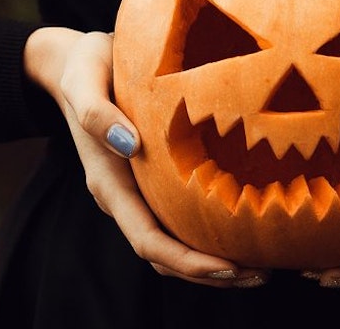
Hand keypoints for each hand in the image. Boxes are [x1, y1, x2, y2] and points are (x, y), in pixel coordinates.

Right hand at [23, 27, 268, 288]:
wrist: (77, 63)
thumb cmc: (86, 66)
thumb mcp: (85, 79)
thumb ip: (97, 112)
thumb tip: (130, 145)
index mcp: (108, 182)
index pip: (147, 240)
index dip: (187, 260)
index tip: (229, 267)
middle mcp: (123, 197)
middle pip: (165, 255)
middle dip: (211, 273)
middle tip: (262, 276)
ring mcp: (138, 193)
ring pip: (174, 245)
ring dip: (214, 263)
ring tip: (262, 266)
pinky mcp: (152, 182)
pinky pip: (181, 221)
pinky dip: (211, 235)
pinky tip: (246, 228)